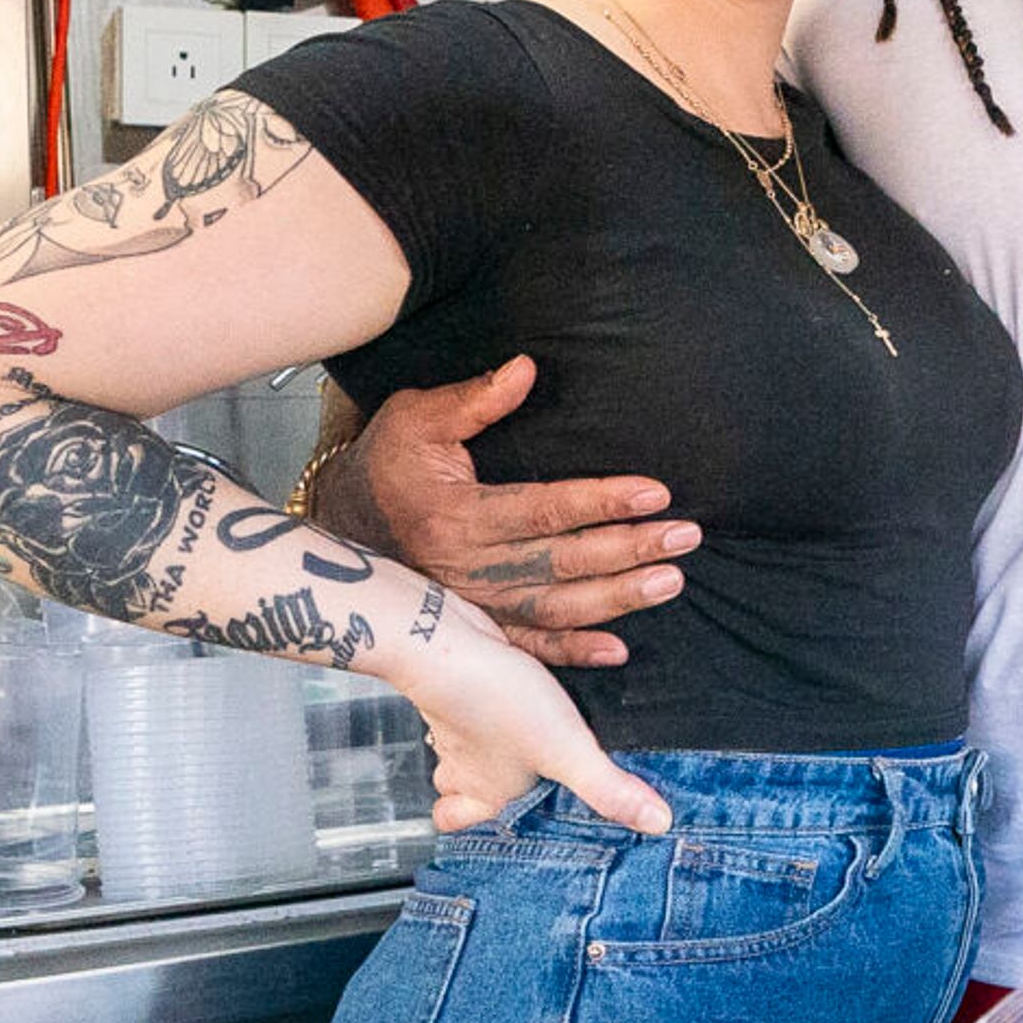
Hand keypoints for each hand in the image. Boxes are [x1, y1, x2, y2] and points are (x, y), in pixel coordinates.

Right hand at [322, 357, 693, 668]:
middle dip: (628, 549)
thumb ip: (474, 399)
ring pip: (556, 608)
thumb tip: (526, 369)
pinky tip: (619, 649)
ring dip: (617, 599)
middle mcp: (468, 568)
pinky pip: (527, 647)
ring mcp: (472, 605)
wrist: (336, 529)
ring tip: (671, 581)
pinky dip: (572, 653)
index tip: (655, 492)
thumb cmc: (385, 465)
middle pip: (561, 561)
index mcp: (457, 515)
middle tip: (685, 537)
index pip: (543, 509)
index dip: (601, 501)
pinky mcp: (474, 628)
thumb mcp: (416, 420)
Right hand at [388, 599, 669, 834]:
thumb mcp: (567, 751)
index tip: (490, 822)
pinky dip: (493, 699)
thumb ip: (608, 788)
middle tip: (518, 779)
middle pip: (456, 783)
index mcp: (480, 788)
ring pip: (462, 741)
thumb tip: (655, 823)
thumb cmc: (495, 701)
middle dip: (483, 784)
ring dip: (489, 742)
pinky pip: (474, 700)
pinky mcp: (460, 681)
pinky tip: (521, 688)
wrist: (444, 639)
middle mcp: (460, 757)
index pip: (454, 820)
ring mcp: (453, 719)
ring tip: (527, 737)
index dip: (468, 822)